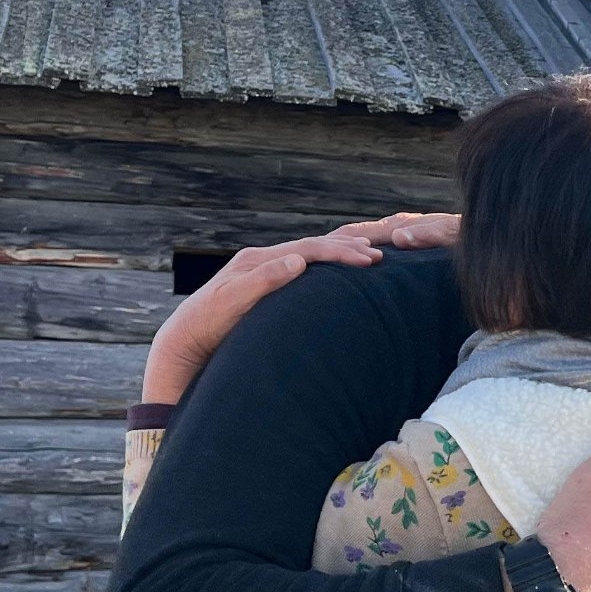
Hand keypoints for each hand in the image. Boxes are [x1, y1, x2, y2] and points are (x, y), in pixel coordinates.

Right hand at [139, 214, 459, 403]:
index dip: (366, 244)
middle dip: (362, 241)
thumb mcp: (286, 325)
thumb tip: (356, 321)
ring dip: (332, 254)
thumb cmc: (238, 340)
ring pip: (298, 253)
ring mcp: (251, 271)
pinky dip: (277, 271)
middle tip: (401, 241)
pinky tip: (297, 265)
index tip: (404, 244)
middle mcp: (270, 260)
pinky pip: (257, 277)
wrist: (186, 350)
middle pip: (323, 244)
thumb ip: (315, 315)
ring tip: (364, 256)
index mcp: (285, 267)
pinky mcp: (230, 290)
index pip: (332, 250)